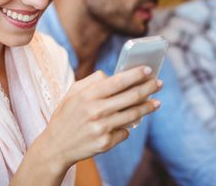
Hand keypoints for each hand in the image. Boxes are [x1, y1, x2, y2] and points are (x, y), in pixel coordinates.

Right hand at [39, 65, 160, 169]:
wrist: (56, 146)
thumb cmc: (66, 115)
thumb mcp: (73, 93)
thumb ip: (92, 81)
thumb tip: (114, 75)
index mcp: (88, 95)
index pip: (118, 81)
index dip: (136, 74)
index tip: (149, 70)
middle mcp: (96, 111)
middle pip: (130, 97)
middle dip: (148, 89)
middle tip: (159, 84)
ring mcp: (102, 128)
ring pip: (133, 115)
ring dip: (147, 107)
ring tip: (156, 103)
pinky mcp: (105, 143)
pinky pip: (125, 132)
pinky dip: (128, 127)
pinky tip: (130, 123)